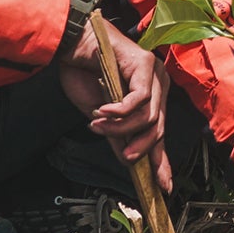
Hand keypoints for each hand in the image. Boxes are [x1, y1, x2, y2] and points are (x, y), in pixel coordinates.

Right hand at [59, 22, 169, 191]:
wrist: (71, 46)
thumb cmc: (84, 74)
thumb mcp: (102, 116)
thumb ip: (120, 136)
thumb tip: (131, 162)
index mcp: (152, 98)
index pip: (160, 133)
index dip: (162, 161)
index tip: (163, 186)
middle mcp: (159, 86)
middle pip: (158, 128)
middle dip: (139, 146)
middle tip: (123, 156)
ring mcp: (155, 74)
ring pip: (148, 116)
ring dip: (120, 126)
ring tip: (98, 124)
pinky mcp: (145, 65)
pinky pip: (139, 98)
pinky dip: (120, 111)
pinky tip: (102, 112)